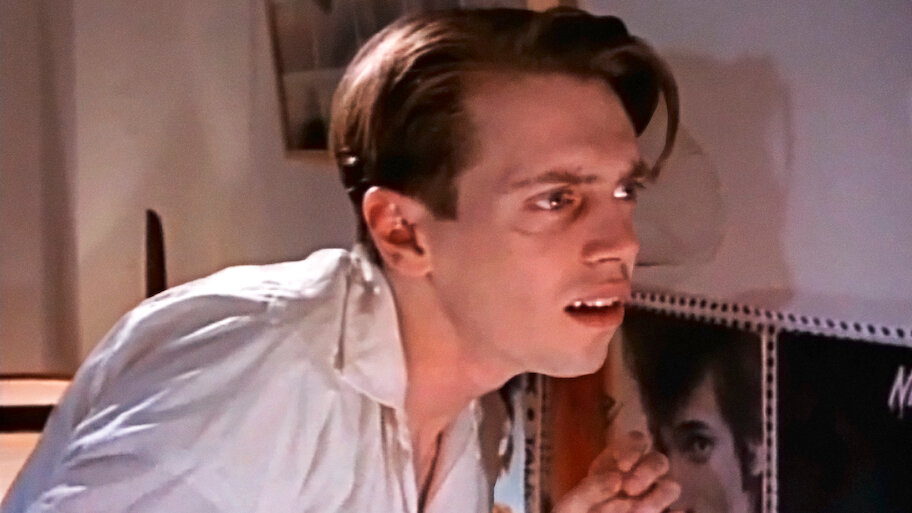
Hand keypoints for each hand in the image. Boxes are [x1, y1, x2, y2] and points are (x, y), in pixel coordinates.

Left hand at [551, 431, 680, 512]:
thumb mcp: (572, 504)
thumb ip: (590, 489)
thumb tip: (618, 478)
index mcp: (616, 463)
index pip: (636, 441)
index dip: (633, 448)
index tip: (622, 465)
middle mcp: (638, 476)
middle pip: (658, 460)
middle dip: (647, 471)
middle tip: (629, 488)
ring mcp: (651, 499)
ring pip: (670, 486)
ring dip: (659, 495)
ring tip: (639, 511)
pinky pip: (676, 511)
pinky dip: (676, 512)